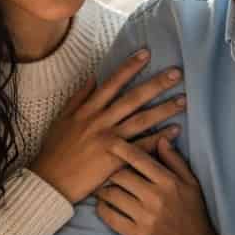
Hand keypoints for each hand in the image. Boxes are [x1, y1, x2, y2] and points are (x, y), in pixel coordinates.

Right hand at [31, 50, 186, 203]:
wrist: (51, 181)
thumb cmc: (55, 149)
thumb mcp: (62, 118)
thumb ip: (78, 97)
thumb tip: (93, 78)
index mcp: (88, 109)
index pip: (112, 83)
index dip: (129, 67)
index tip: (146, 53)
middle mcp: (100, 121)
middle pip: (133, 98)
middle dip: (156, 84)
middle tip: (177, 73)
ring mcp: (110, 140)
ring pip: (142, 120)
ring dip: (164, 109)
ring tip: (183, 100)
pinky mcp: (116, 159)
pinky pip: (142, 147)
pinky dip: (159, 138)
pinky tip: (175, 130)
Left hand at [95, 135, 219, 234]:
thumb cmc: (193, 212)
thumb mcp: (191, 183)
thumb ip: (175, 160)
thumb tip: (161, 138)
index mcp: (169, 182)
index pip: (139, 159)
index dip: (121, 148)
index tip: (109, 141)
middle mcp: (156, 198)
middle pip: (119, 175)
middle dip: (109, 170)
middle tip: (103, 168)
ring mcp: (145, 218)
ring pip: (111, 194)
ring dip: (102, 189)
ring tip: (101, 186)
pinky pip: (109, 216)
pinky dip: (102, 208)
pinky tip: (104, 204)